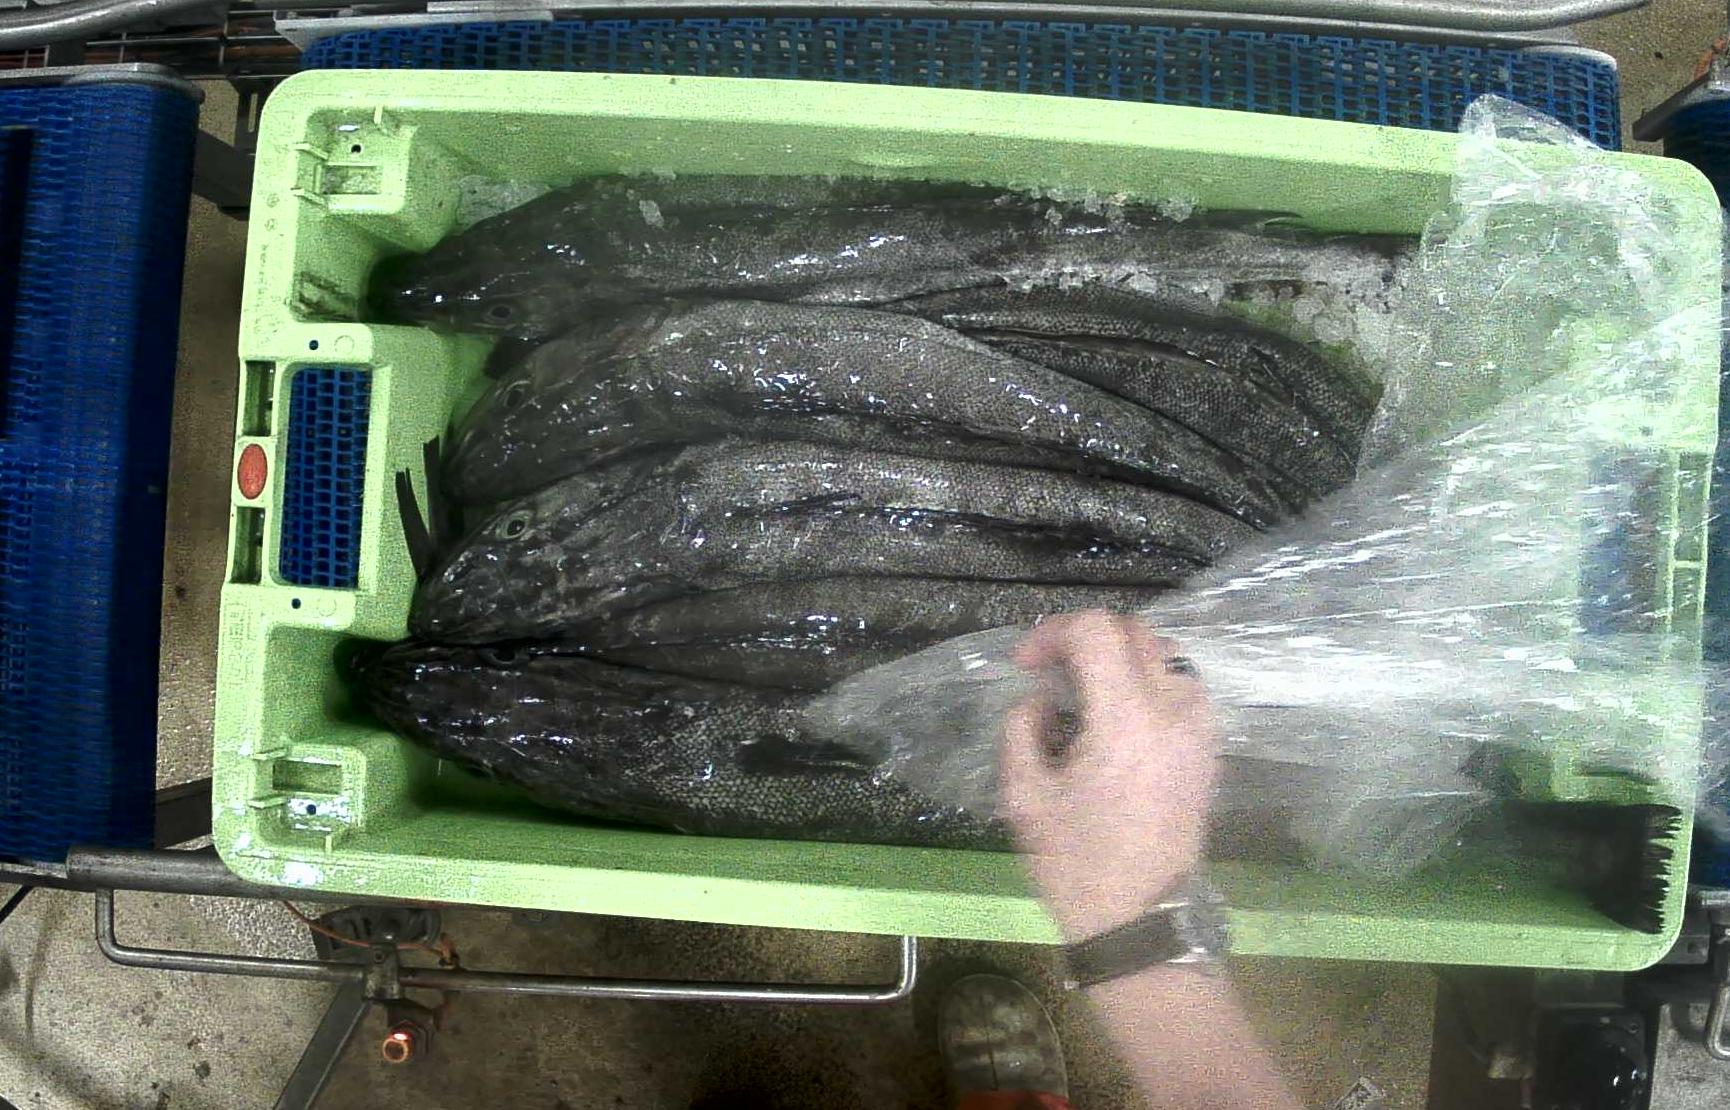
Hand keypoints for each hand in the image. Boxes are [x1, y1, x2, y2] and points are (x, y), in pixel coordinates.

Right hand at [999, 612, 1218, 939]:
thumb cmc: (1076, 866)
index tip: (1027, 665)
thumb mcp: (1024, 797)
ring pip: (1165, 654)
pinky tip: (1121, 719)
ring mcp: (1201, 730)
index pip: (1097, 631)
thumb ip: (1023, 728)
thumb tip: (1042, 700)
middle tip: (1053, 674)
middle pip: (1134, 631)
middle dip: (1086, 640)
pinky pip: (1184, 688)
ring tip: (1088, 696)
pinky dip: (1150, 683)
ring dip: (1121, 658)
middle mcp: (1174, 712)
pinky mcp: (1210, 750)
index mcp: (1127, 720)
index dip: (1053, 632)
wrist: (1142, 924)